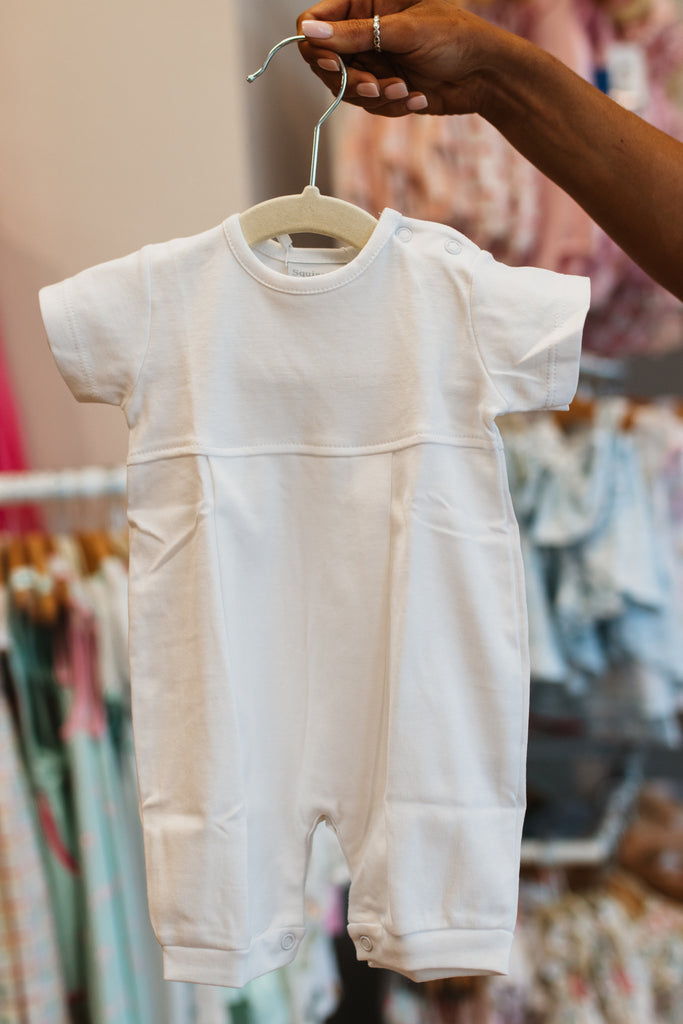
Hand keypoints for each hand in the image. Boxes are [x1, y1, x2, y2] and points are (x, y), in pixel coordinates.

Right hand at [296, 0, 503, 116]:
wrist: (485, 74)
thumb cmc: (455, 37)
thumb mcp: (403, 31)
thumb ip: (354, 35)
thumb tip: (310, 33)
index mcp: (364, 4)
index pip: (315, 21)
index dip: (315, 44)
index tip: (331, 62)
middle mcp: (364, 32)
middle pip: (326, 63)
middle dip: (349, 79)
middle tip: (374, 86)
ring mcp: (373, 62)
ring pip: (346, 90)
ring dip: (375, 96)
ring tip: (403, 89)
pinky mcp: (385, 88)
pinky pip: (370, 106)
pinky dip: (392, 105)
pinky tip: (416, 96)